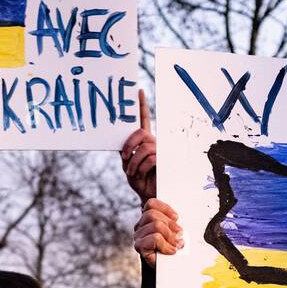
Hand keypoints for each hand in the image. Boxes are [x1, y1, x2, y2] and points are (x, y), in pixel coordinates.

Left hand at [120, 88, 154, 203]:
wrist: (148, 195)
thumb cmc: (138, 180)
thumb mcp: (127, 164)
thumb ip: (125, 152)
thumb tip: (121, 145)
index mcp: (144, 141)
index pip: (143, 120)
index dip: (141, 106)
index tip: (139, 91)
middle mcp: (153, 142)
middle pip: (141, 132)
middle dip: (130, 144)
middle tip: (124, 157)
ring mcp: (160, 151)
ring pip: (144, 148)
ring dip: (133, 162)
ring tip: (132, 173)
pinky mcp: (165, 160)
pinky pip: (150, 158)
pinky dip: (140, 169)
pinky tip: (139, 176)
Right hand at [134, 198, 182, 266]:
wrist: (170, 271)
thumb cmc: (173, 250)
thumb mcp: (175, 231)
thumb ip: (173, 220)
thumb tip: (178, 215)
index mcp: (147, 219)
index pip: (151, 204)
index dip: (166, 209)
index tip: (177, 218)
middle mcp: (140, 227)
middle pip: (152, 214)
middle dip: (170, 225)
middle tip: (179, 235)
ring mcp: (139, 237)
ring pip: (156, 226)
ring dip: (170, 236)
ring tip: (176, 244)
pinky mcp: (140, 247)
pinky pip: (155, 238)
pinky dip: (165, 245)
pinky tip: (171, 251)